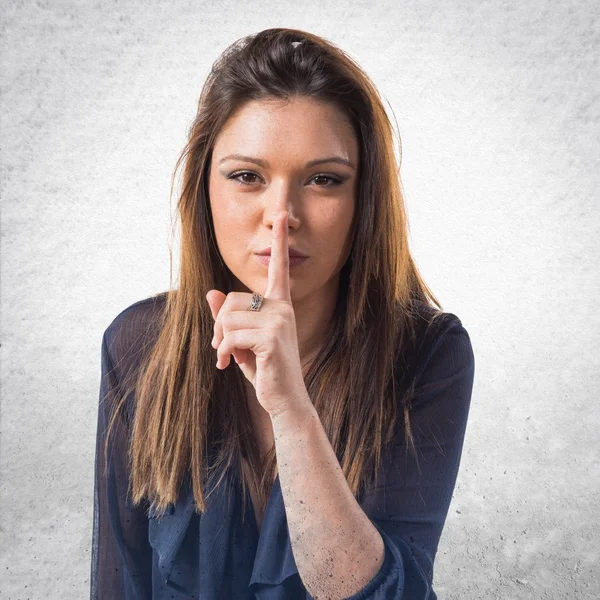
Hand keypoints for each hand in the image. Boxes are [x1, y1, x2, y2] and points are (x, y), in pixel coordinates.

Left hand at [206, 211, 310, 416]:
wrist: (284, 400)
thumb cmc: (264, 369)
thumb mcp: (241, 340)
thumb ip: (228, 318)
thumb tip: (212, 293)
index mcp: (279, 304)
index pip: (279, 268)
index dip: (280, 241)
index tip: (280, 216)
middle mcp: (282, 307)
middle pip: (231, 299)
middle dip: (219, 325)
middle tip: (221, 348)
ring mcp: (279, 320)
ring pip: (228, 317)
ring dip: (221, 341)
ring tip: (230, 357)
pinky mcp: (272, 336)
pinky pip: (231, 335)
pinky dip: (224, 352)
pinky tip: (230, 364)